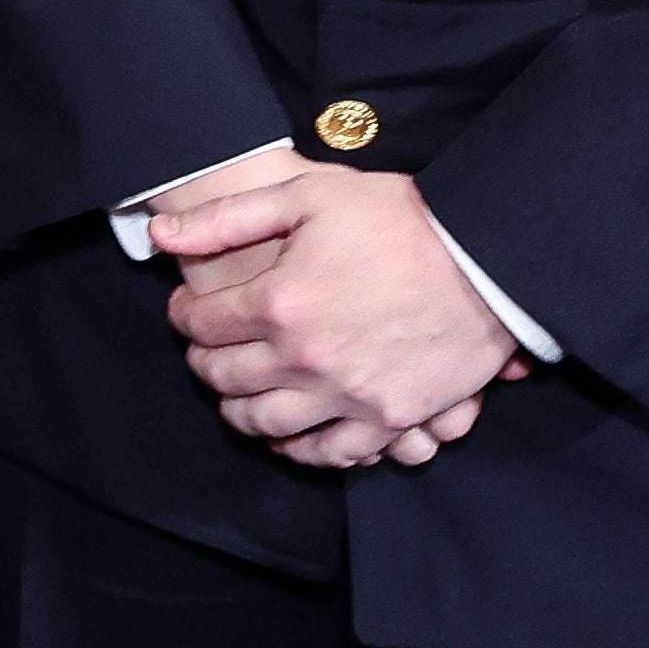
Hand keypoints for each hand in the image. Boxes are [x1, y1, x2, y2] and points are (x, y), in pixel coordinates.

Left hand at [149, 166, 519, 465]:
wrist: (487, 259)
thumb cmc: (398, 219)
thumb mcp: (307, 195)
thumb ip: (226, 218)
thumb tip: (161, 234)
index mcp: (279, 302)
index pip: (201, 323)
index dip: (184, 314)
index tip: (187, 309)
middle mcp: (306, 358)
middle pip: (225, 377)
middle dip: (203, 362)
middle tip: (205, 351)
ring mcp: (348, 396)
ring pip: (266, 424)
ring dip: (238, 412)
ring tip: (236, 395)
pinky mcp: (389, 418)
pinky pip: (331, 453)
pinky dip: (300, 449)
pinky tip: (289, 435)